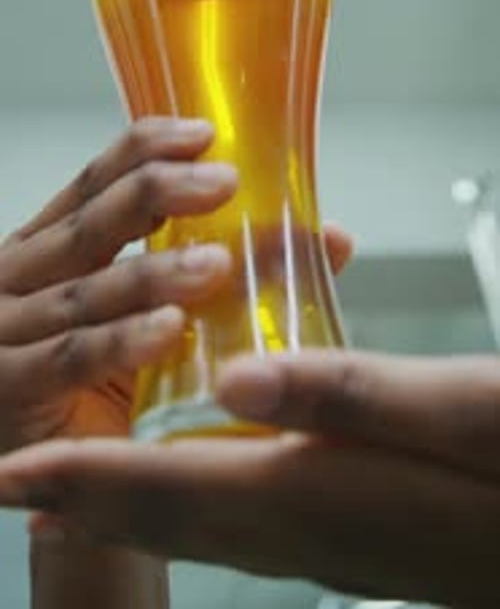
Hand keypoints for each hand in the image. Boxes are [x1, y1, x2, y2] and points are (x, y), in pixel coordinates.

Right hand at [0, 117, 235, 451]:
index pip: (95, 182)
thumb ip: (240, 277)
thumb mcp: (167, 318)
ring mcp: (8, 331)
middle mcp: (23, 278)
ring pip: (87, 290)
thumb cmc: (105, 386)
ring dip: (154, 271)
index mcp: (54, 249)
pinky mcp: (9, 387)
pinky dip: (122, 342)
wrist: (55, 474)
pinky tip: (169, 329)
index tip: (204, 133)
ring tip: (216, 264)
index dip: (145, 150)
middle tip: (222, 182)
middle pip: (91, 222)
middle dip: (157, 193)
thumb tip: (331, 239)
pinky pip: (71, 358)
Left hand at [1, 335, 499, 606]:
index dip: (82, 483)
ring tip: (78, 495)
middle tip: (20, 489)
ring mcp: (324, 542)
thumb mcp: (450, 410)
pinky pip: (239, 526)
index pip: (167, 489)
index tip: (12, 475)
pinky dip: (189, 508)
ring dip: (129, 510)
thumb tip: (231, 380)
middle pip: (167, 519)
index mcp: (312, 493)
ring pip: (198, 527)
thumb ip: (340, 395)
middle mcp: (303, 530)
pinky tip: (194, 488)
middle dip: (84, 505)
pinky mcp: (346, 535)